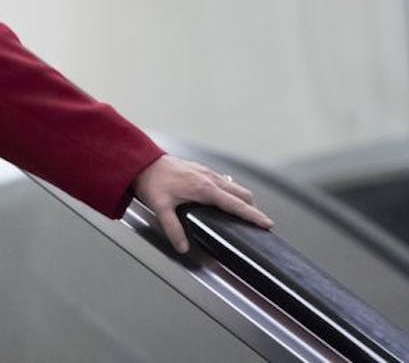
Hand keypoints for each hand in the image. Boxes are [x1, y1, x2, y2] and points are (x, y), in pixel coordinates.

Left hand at [132, 154, 272, 253]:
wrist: (141, 161)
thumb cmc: (151, 181)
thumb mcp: (160, 208)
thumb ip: (173, 229)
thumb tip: (183, 246)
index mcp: (204, 189)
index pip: (236, 204)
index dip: (253, 215)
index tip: (267, 223)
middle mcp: (209, 178)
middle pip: (241, 193)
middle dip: (252, 208)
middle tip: (257, 221)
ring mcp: (206, 172)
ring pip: (234, 185)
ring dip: (242, 198)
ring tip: (245, 211)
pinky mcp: (200, 169)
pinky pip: (223, 180)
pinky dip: (231, 190)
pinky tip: (224, 196)